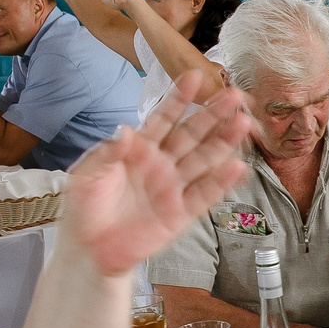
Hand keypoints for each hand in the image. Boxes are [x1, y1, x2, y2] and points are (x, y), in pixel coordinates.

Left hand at [57, 71, 249, 276]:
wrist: (88, 250)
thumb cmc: (84, 208)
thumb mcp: (86, 174)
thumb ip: (106, 152)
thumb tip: (125, 130)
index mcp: (138, 149)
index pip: (163, 119)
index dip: (178, 99)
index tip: (194, 77)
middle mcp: (161, 164)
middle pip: (192, 134)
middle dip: (213, 114)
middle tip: (234, 94)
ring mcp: (173, 188)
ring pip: (204, 160)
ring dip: (224, 142)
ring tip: (244, 123)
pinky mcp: (180, 214)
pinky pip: (204, 195)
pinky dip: (222, 182)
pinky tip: (237, 167)